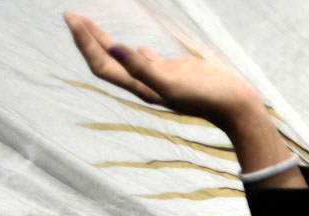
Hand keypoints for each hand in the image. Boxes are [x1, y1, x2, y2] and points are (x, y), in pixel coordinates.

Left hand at [65, 14, 262, 128]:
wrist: (237, 107)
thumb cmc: (209, 97)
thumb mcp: (174, 82)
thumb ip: (143, 67)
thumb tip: (115, 49)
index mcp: (142, 87)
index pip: (102, 64)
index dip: (85, 43)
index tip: (74, 19)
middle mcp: (146, 83)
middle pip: (107, 61)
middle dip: (87, 39)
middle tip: (71, 16)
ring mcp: (160, 77)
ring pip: (124, 58)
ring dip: (105, 42)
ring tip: (90, 26)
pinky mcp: (174, 72)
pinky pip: (147, 60)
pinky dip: (133, 51)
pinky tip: (130, 46)